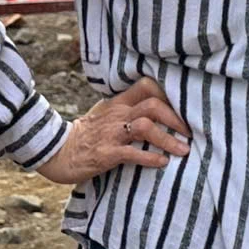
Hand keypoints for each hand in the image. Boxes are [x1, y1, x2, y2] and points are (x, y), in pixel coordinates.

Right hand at [37, 80, 189, 185]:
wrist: (58, 152)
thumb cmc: (87, 134)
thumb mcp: (107, 114)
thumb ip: (129, 109)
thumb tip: (159, 109)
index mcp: (118, 103)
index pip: (147, 86)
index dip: (169, 94)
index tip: (185, 108)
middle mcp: (117, 114)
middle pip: (153, 105)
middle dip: (176, 118)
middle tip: (190, 132)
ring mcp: (111, 134)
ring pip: (145, 126)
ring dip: (168, 139)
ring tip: (183, 150)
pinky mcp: (106, 154)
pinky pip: (132, 153)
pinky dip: (151, 158)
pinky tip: (163, 162)